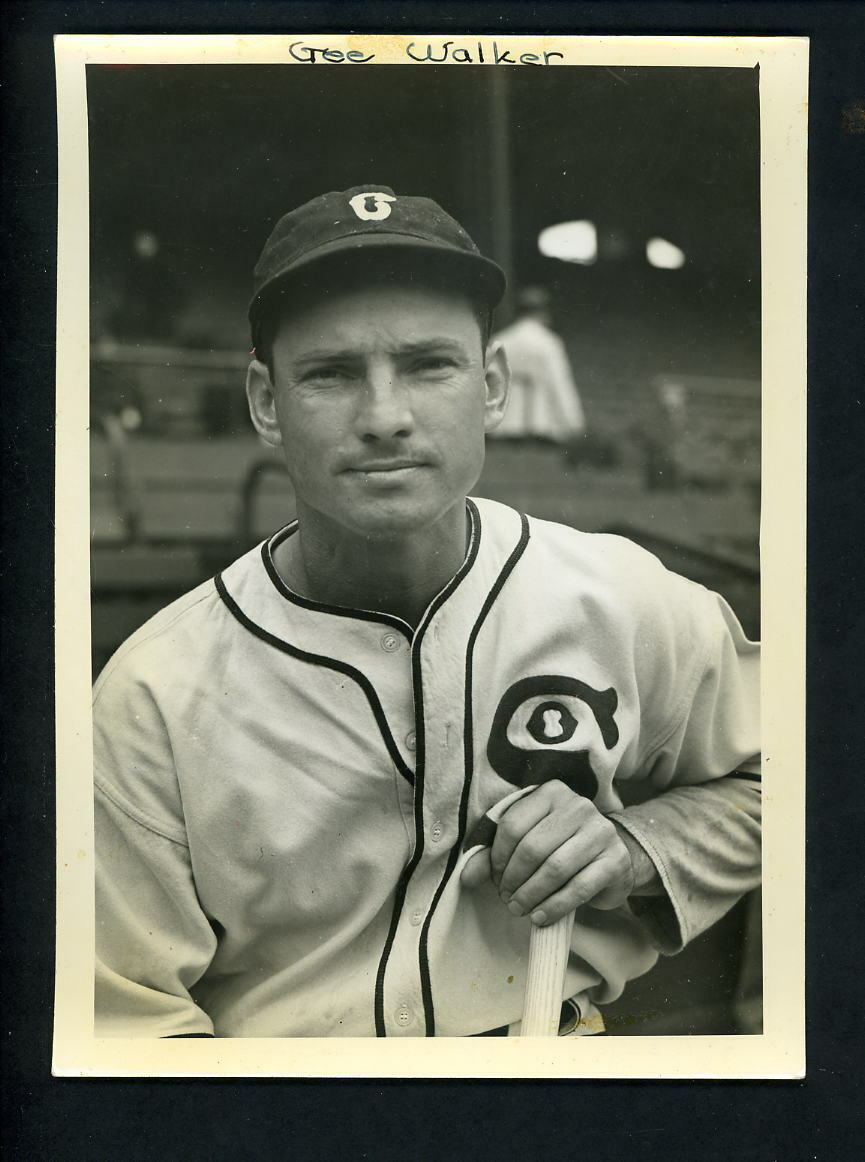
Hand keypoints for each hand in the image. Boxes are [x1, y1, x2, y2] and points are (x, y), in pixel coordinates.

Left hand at [460, 780, 635, 925]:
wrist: (611, 859)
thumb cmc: (561, 848)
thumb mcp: (528, 842)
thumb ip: (495, 856)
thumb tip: (467, 878)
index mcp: (551, 792)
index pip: (513, 824)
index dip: (497, 857)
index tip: (494, 878)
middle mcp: (578, 805)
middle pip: (533, 847)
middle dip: (513, 879)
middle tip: (506, 898)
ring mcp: (601, 831)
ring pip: (555, 868)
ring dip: (531, 895)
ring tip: (520, 909)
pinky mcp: (615, 860)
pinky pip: (579, 888)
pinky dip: (554, 907)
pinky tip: (541, 917)